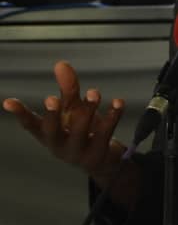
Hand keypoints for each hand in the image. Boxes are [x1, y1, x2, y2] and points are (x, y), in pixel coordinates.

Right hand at [3, 61, 126, 178]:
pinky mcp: (98, 154)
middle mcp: (59, 145)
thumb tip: (61, 63)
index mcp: (48, 134)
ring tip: (93, 92)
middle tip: (52, 98)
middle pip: (52, 132)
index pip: (30, 125)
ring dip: (87, 110)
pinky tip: (118, 102)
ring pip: (80, 132)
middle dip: (52, 115)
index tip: (8, 102)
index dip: (19, 113)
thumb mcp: (73, 109)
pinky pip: (106, 134)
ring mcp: (78, 153)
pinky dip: (113, 116)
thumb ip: (68, 88)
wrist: (103, 161)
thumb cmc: (81, 131)